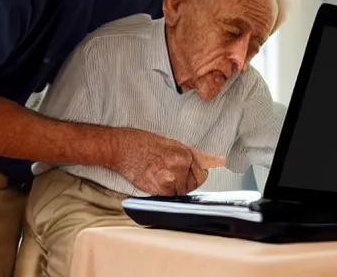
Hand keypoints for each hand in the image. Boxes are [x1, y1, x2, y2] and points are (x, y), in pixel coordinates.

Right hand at [110, 128, 224, 195]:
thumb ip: (187, 153)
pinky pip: (170, 196)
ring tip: (158, 172)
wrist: (120, 148)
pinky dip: (164, 191)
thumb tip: (216, 160)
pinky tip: (153, 178)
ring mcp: (171, 179)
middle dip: (185, 178)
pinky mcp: (160, 189)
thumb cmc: (139, 141)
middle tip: (168, 169)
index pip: (204, 168)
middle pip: (194, 182)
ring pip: (181, 190)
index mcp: (184, 152)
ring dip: (174, 186)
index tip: (208, 168)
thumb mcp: (167, 141)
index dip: (201, 170)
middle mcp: (181, 165)